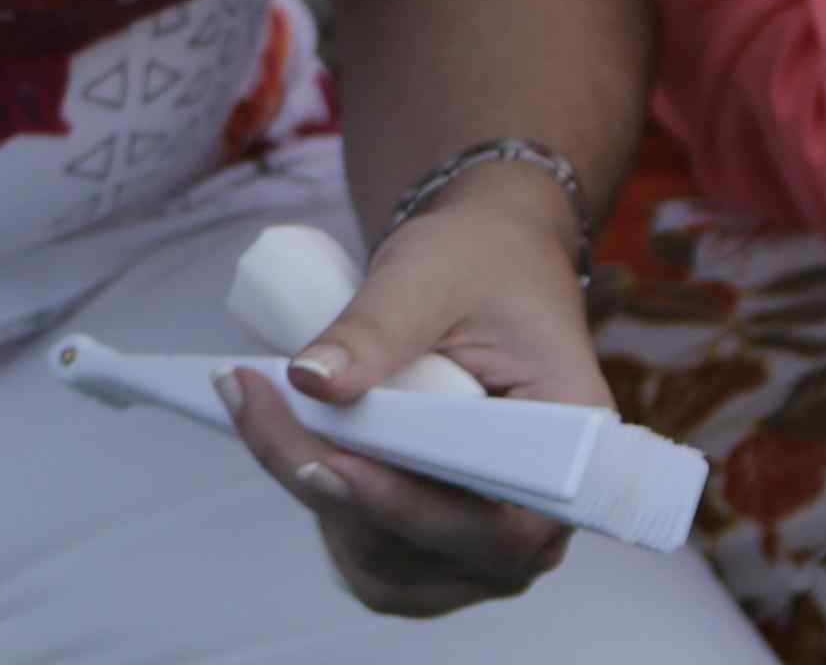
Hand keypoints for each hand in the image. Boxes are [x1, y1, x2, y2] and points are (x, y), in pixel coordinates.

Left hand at [220, 182, 593, 619]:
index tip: (333, 461)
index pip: (497, 524)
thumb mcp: (429, 273)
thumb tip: (311, 380)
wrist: (485, 265)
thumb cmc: (479, 263)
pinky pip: (370, 553)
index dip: (410, 506)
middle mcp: (536, 518)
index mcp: (573, 452)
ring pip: (386, 562)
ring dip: (313, 494)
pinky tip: (282, 437)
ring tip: (259, 405)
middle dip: (330, 486)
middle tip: (251, 398)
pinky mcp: (437, 536)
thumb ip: (374, 327)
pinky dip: (319, 506)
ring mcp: (485, 539)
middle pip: (429, 548)